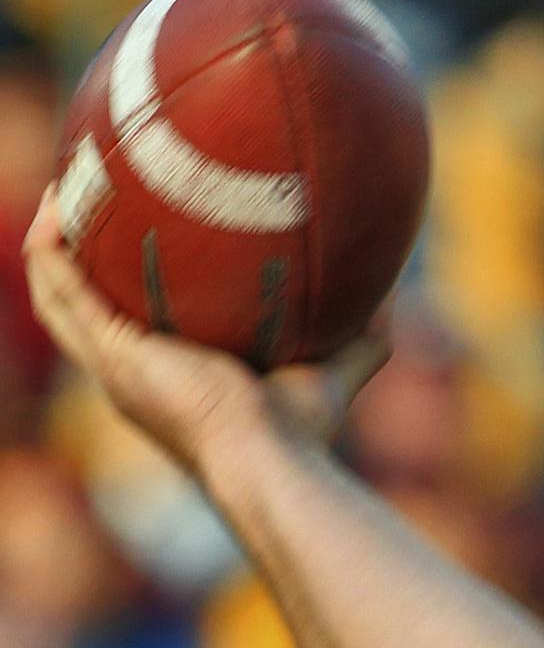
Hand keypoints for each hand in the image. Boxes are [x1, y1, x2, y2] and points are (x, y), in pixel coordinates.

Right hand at [21, 184, 388, 474]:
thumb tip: (389, 292)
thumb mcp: (333, 369)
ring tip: (61, 190)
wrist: (271, 457)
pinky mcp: (110, 352)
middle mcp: (132, 370)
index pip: (133, 321)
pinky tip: (56, 205)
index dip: (125, 281)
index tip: (138, 232)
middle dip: (78, 251)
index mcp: (169, 375)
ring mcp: (113, 364)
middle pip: (83, 302)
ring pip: (57, 291)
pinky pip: (60, 286)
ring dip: (52, 240)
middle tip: (88, 200)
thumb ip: (360, 334)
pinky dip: (50, 246)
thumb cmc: (301, 432)